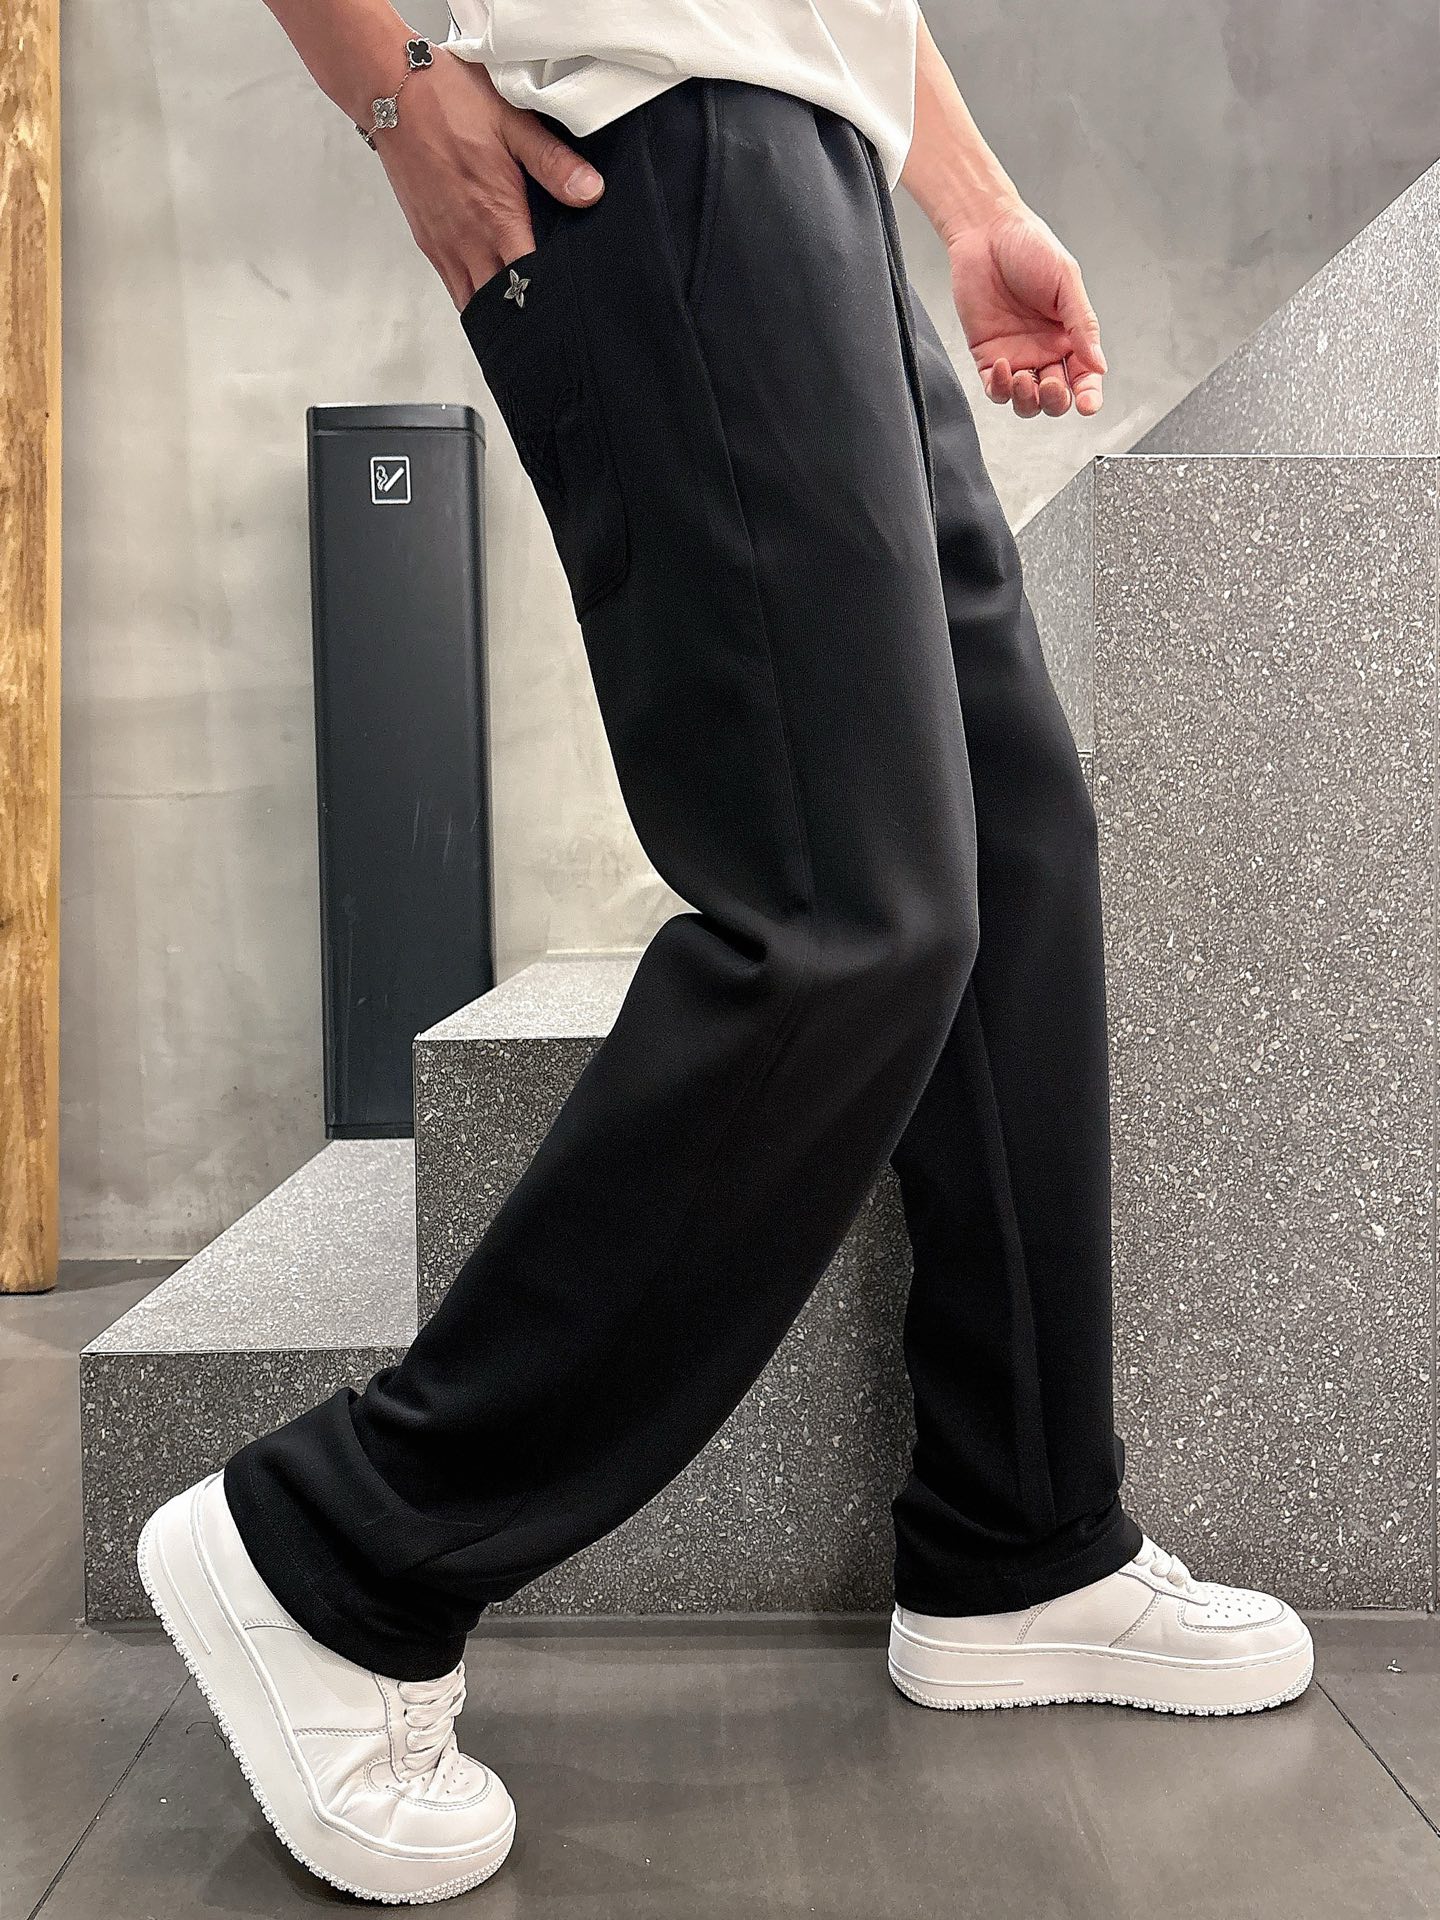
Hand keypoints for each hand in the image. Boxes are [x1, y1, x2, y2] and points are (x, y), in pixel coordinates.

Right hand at [374, 49, 603, 309]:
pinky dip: (474, 297)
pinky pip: (454, 286)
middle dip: (526, 314)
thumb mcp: (513, 123)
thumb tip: (590, 193)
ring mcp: (445, 246)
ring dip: (498, 310)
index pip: (529, 283)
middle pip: (502, 304)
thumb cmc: (450, 102)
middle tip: (551, 318)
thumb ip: (553, 163)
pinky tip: (492, 291)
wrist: (393, 91)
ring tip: (523, 314)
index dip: (551, 299)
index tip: (568, 307)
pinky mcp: (428, 241)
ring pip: (474, 302)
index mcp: (498, 218)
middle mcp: (469, 241)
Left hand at [946, 202, 1106, 419]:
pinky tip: (1003, 367)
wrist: (986, 233)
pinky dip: (999, 388)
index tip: (1087, 404)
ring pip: (1025, 401)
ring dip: (1027, 400)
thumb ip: (1083, 324)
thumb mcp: (1066, 281)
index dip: (1087, 395)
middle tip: (1051, 385)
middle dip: (1055, 400)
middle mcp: (1044, 350)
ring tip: (1023, 380)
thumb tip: (1098, 364)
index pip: (1083, 377)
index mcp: (1069, 335)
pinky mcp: (987, 356)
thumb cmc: (1029, 246)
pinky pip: (994, 388)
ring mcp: (1016, 355)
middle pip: (1055, 397)